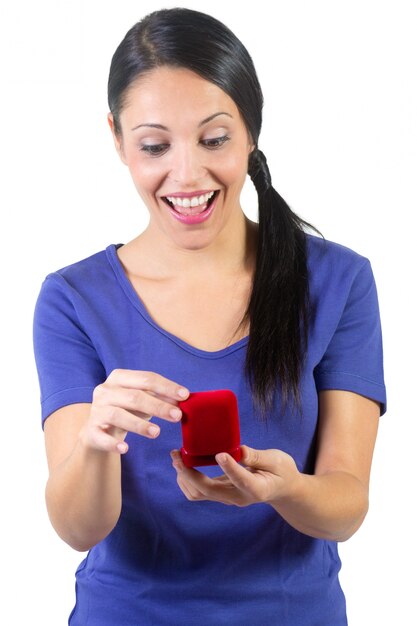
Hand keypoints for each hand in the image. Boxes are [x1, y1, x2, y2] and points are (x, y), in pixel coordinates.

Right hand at [79, 369, 188, 453]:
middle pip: (135, 397)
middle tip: (177, 415)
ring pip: (118, 415)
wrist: (98, 429)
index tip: (184, 395)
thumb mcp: (143, 400)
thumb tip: (182, 399)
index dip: (166, 386)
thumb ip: (160, 397)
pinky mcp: (91, 430)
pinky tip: (125, 449)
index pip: (146, 378)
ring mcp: (96, 410)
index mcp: (119, 377)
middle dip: (158, 406)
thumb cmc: (126, 409)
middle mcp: (105, 391)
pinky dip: (113, 443)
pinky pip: (102, 437)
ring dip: (139, 424)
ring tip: (157, 433)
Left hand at [170, 445, 300, 506]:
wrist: (282, 489)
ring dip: (184, 477)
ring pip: (198, 494)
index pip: (240, 480)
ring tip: (177, 457)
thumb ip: (258, 456)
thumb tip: (238, 450)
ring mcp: (227, 497)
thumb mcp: (277, 460)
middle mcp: (237, 497)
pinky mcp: (220, 493)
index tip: (220, 453)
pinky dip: (187, 479)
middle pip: (208, 490)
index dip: (229, 468)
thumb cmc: (281, 471)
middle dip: (188, 473)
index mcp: (256, 488)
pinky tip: (184, 463)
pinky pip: (198, 492)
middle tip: (177, 454)